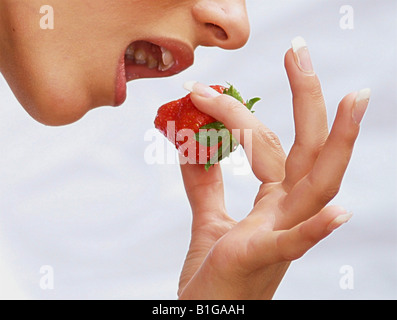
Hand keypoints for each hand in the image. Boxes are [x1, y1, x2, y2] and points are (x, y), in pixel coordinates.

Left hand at [177, 40, 369, 299]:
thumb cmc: (215, 278)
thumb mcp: (208, 222)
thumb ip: (204, 183)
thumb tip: (190, 144)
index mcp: (274, 206)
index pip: (268, 146)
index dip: (239, 113)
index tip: (209, 90)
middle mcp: (285, 215)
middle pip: (308, 151)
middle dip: (309, 101)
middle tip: (301, 53)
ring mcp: (279, 236)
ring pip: (316, 187)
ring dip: (336, 146)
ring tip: (353, 101)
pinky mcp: (262, 261)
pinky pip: (295, 245)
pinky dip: (316, 229)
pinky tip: (339, 211)